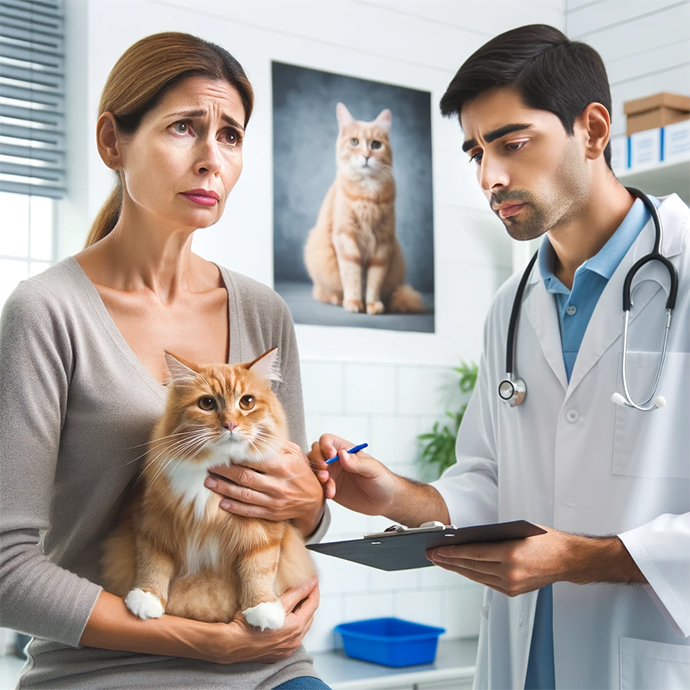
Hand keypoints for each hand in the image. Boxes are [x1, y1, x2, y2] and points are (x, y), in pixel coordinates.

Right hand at [205, 578, 319, 663]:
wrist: (231, 644)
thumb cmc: (248, 624)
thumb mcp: (274, 603)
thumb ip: (295, 593)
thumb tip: (309, 584)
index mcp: (295, 628)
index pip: (313, 604)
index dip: (314, 590)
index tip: (314, 580)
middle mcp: (294, 641)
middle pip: (309, 616)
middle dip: (309, 601)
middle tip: (307, 587)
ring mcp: (286, 649)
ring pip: (301, 627)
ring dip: (302, 613)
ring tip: (298, 600)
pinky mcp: (278, 653)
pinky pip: (291, 637)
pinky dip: (293, 625)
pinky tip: (286, 617)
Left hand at [206, 442, 324, 536]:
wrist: (313, 500)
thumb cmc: (302, 473)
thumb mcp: (295, 454)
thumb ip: (276, 446)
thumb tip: (257, 436)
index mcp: (282, 466)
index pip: (255, 460)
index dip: (237, 457)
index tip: (223, 452)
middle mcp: (277, 484)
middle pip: (245, 477)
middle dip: (224, 472)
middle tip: (210, 466)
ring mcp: (273, 500)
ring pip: (243, 495)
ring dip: (224, 489)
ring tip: (209, 482)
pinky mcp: (270, 513)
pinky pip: (249, 511)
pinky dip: (234, 507)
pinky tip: (221, 502)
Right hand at [308, 434, 400, 515]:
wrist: (385, 501)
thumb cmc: (383, 480)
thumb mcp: (373, 469)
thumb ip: (358, 462)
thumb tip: (342, 454)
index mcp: (346, 450)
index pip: (328, 440)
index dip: (325, 446)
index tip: (330, 456)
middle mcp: (336, 460)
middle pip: (316, 452)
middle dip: (317, 462)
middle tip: (325, 473)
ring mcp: (332, 474)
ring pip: (314, 469)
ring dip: (318, 476)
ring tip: (329, 485)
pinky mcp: (330, 488)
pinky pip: (318, 485)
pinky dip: (321, 489)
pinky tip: (331, 494)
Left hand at [426, 526, 572, 596]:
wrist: (567, 559)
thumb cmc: (544, 540)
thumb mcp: (517, 530)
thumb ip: (494, 536)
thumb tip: (468, 538)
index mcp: (511, 554)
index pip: (473, 553)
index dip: (452, 552)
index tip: (437, 549)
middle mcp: (510, 572)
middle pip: (471, 566)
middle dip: (448, 561)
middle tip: (432, 555)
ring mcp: (511, 584)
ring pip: (476, 576)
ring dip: (456, 569)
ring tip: (441, 562)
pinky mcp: (513, 591)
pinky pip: (486, 582)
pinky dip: (471, 574)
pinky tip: (461, 569)